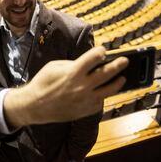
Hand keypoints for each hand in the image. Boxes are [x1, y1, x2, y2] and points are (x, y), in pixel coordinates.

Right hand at [3, 46, 127, 126]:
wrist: (34, 105)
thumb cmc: (43, 82)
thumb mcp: (55, 66)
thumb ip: (73, 64)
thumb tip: (88, 64)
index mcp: (74, 72)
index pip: (94, 57)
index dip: (100, 52)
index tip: (103, 51)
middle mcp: (82, 86)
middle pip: (107, 73)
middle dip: (118, 65)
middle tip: (125, 60)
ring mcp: (85, 100)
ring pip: (109, 90)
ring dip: (117, 82)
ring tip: (122, 78)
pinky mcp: (85, 110)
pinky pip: (99, 102)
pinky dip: (102, 96)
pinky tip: (103, 91)